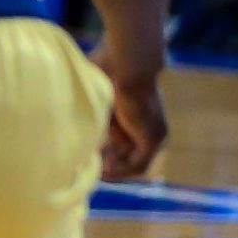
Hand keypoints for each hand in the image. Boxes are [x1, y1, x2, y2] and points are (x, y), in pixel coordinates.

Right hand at [92, 40, 167, 182]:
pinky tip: (104, 171)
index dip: (110, 155)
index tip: (92, 158)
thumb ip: (96, 115)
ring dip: (115, 170)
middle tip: (91, 168)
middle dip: (111, 164)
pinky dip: (121, 171)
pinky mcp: (151, 139)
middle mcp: (153, 130)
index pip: (128, 146)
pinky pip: (138, 165)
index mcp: (142, 119)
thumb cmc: (107, 72)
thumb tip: (81, 132)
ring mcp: (156, 135)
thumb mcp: (99, 99)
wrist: (126, 65)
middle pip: (131, 157)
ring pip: (135, 163)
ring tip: (96, 172)